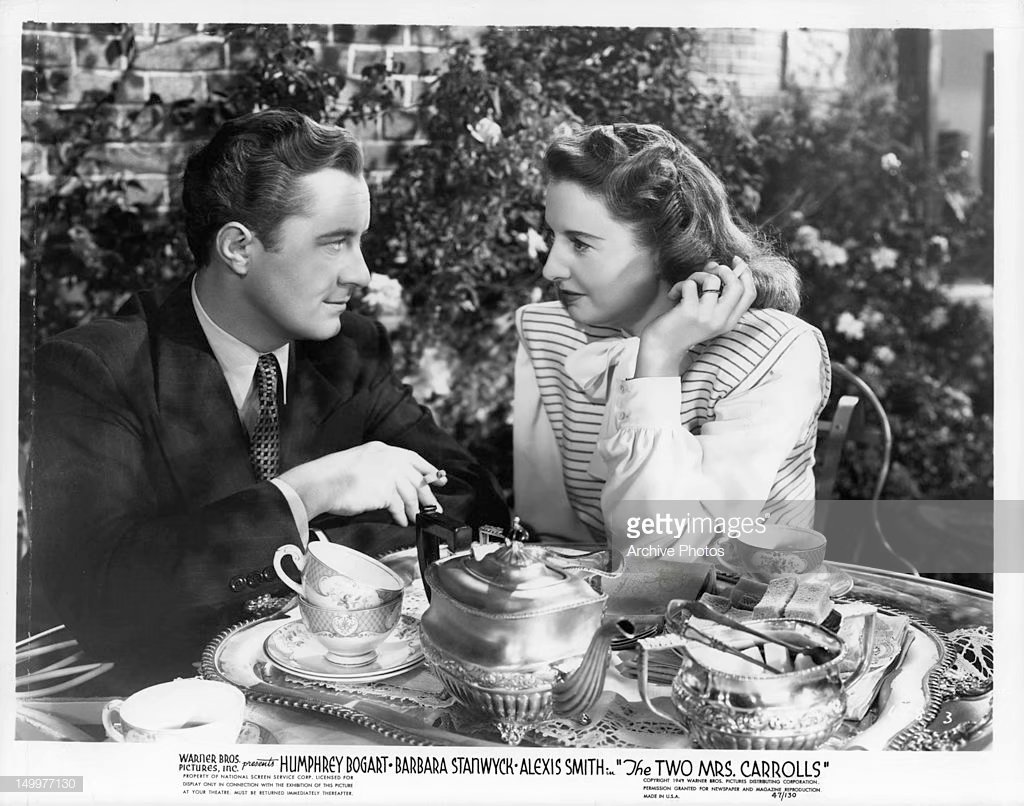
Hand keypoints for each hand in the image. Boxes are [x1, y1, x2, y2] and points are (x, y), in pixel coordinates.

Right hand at [278, 441, 446, 526]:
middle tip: (434, 505)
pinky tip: (401, 521)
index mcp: (382, 450)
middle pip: (416, 478)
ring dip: (414, 509)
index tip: (438, 478)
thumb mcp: (360, 462)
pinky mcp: (384, 491)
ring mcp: (388, 474)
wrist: (321, 483)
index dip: (427, 470)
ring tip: (415, 518)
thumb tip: (396, 487)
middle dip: (428, 494)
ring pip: (410, 495)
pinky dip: (402, 516)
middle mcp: (388, 459)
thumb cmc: (333, 476)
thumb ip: (380, 469)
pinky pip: (399, 507)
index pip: (413, 458)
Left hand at [636, 257, 756, 377]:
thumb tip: (715, 264)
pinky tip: (673, 296)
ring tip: (686, 286)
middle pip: (737, 285)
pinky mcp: (689, 311)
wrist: (662, 347)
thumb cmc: (682, 327)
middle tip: (710, 269)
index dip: (746, 274)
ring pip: (712, 279)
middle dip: (725, 270)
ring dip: (697, 275)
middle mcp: (721, 320)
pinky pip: (690, 284)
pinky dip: (679, 285)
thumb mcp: (705, 313)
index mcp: (729, 322)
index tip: (735, 261)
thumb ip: (715, 293)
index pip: (749, 294)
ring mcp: (706, 316)